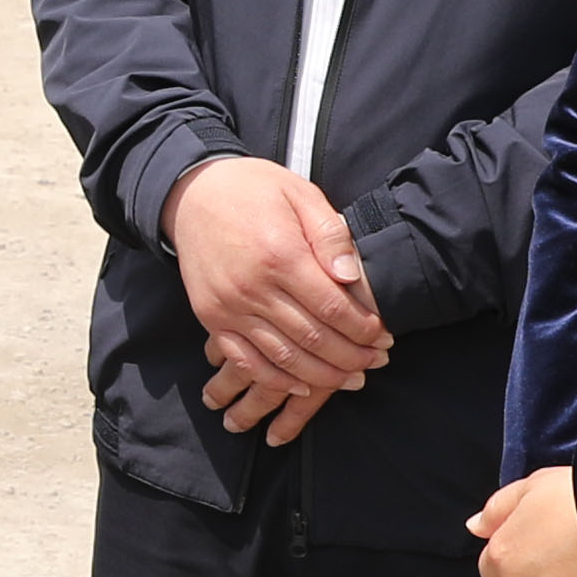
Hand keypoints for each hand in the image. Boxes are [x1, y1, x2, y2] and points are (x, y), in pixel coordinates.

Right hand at [165, 158, 390, 442]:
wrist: (191, 194)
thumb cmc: (254, 190)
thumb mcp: (300, 193)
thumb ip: (330, 235)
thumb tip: (351, 276)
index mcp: (280, 255)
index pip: (333, 308)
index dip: (363, 329)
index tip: (385, 336)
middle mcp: (252, 287)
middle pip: (312, 338)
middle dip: (351, 357)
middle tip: (377, 362)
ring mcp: (228, 307)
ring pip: (283, 357)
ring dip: (321, 376)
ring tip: (351, 380)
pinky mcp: (211, 318)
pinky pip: (245, 361)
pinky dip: (276, 380)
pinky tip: (302, 386)